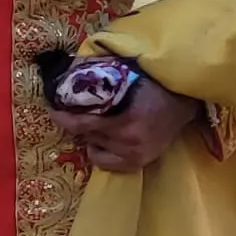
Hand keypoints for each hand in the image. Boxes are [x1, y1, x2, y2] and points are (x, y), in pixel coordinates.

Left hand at [48, 75, 201, 174]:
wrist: (184, 100)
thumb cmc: (154, 82)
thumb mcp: (126, 73)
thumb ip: (100, 74)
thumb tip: (69, 72)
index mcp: (127, 119)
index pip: (83, 124)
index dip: (63, 118)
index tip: (52, 108)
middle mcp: (130, 141)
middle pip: (87, 136)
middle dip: (76, 123)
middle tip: (72, 111)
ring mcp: (136, 154)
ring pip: (95, 148)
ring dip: (90, 136)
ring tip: (95, 123)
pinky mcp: (140, 162)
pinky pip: (106, 163)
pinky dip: (100, 151)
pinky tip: (103, 139)